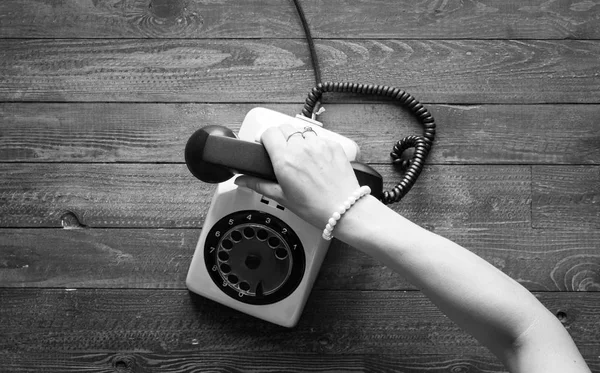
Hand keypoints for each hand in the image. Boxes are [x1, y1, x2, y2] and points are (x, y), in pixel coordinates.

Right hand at [234, 123, 359, 228]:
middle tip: (281, 152)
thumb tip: (242, 180)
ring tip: (301, 156)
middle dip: (279, 137)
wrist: (344, 209)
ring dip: (298, 139)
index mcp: (285, 160)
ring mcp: (319, 145)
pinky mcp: (334, 146)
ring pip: (302, 131)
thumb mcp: (282, 197)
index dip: (264, 138)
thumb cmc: (315, 207)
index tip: (265, 146)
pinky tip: (316, 160)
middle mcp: (302, 148)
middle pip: (284, 127)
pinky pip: (319, 138)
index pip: (268, 132)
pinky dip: (315, 145)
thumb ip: (258, 184)